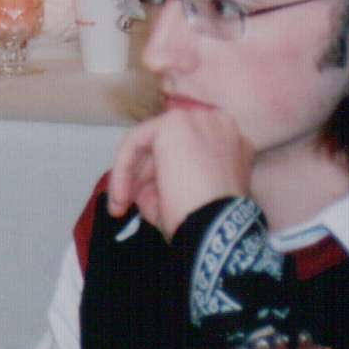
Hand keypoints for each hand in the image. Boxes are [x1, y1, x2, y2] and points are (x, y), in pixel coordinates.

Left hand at [107, 106, 252, 236]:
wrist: (216, 228)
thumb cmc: (207, 221)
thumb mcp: (187, 198)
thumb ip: (163, 184)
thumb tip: (139, 187)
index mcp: (228, 141)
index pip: (185, 150)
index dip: (159, 174)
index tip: (145, 199)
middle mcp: (216, 123)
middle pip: (165, 145)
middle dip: (141, 175)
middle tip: (126, 203)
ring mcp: (196, 119)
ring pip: (148, 142)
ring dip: (131, 175)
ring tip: (120, 205)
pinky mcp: (174, 123)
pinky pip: (135, 141)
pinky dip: (123, 169)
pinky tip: (120, 197)